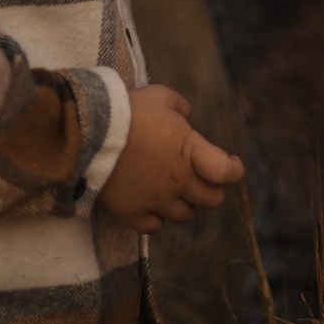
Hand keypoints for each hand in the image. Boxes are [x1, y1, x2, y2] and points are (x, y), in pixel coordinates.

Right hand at [97, 85, 244, 233]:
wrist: (89, 134)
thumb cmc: (129, 111)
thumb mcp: (162, 97)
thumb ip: (181, 109)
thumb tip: (186, 120)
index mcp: (189, 151)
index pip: (227, 173)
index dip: (234, 170)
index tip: (232, 164)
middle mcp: (178, 181)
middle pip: (212, 199)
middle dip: (211, 188)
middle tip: (202, 177)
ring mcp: (156, 200)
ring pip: (184, 215)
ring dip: (184, 203)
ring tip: (174, 188)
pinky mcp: (132, 213)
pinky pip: (155, 226)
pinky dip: (157, 217)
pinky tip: (152, 203)